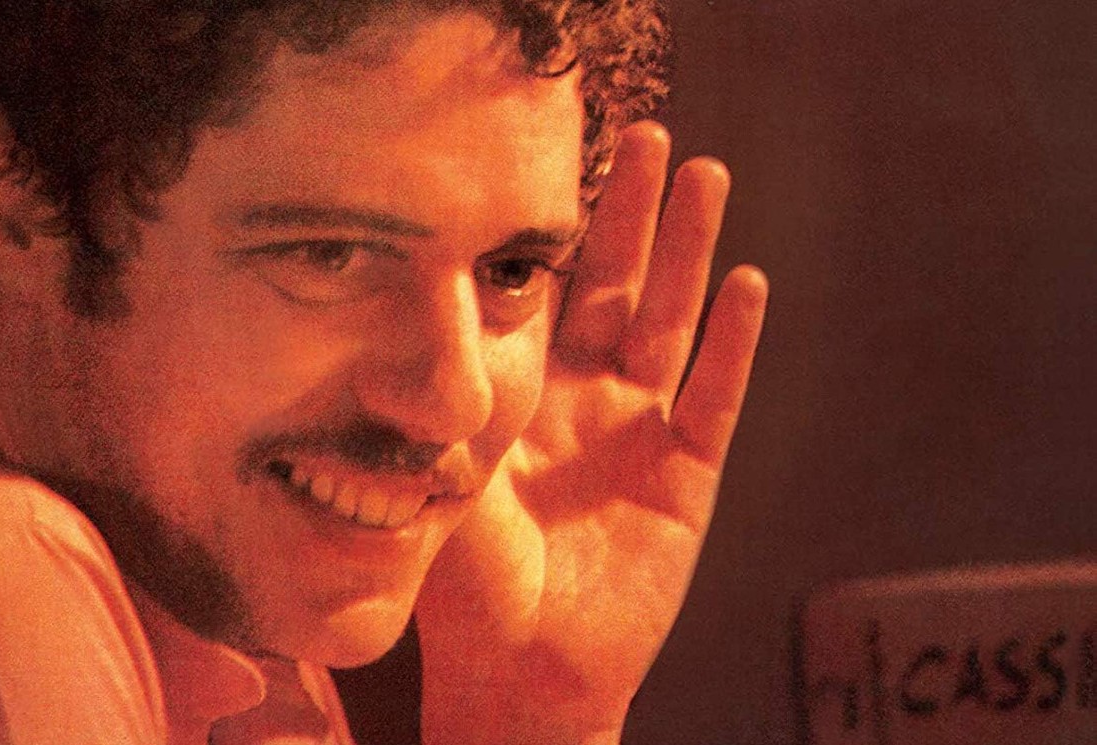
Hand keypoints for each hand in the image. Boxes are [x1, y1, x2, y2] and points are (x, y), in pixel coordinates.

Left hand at [416, 121, 768, 743]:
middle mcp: (584, 401)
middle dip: (631, 213)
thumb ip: (452, 403)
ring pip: (669, 320)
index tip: (565, 160)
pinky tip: (745, 282)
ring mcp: (639, 432)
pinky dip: (732, 342)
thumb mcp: (451, 479)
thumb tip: (430, 310)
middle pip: (615, 286)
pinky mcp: (687, 475)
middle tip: (649, 137)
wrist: (524, 670)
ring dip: (686, 251)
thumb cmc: (470, 584)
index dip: (558, 230)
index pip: (547, 294)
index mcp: (522, 396)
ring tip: (706, 176)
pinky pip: (713, 396)